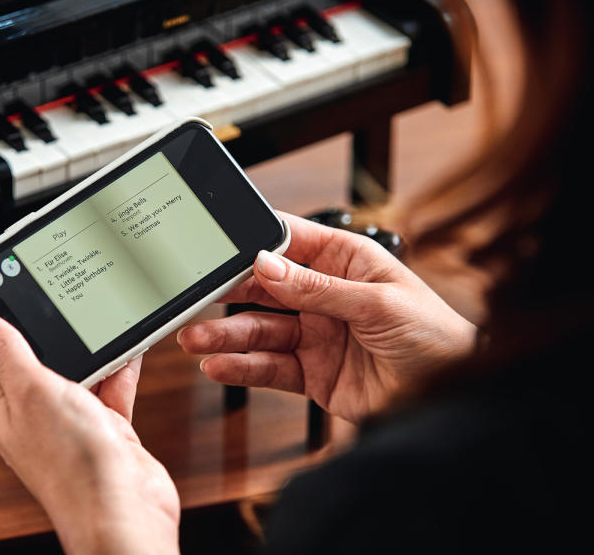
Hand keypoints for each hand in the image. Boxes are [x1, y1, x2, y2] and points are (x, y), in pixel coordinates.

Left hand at [0, 310, 179, 554]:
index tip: (19, 284)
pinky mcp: (101, 429)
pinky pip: (108, 387)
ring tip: (104, 321)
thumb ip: (2, 349)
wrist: (123, 510)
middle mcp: (29, 414)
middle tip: (71, 301)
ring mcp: (66, 422)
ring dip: (93, 349)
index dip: (6, 317)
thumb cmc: (72, 462)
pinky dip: (118, 369)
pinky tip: (128, 348)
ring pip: (78, 370)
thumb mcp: (30, 389)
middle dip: (57, 331)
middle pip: (39, 355)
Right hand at [177, 212, 476, 421]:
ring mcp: (315, 335)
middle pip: (264, 288)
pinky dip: (241, 367)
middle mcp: (325, 295)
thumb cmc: (436, 338)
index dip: (253, 243)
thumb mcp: (378, 302)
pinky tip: (219, 365)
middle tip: (192, 298)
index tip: (217, 249)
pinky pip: (268, 367)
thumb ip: (318, 287)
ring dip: (225, 334)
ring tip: (195, 339)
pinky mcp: (311, 373)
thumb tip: (268, 264)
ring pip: (259, 329)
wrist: (452, 401)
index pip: (289, 242)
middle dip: (227, 293)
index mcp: (345, 262)